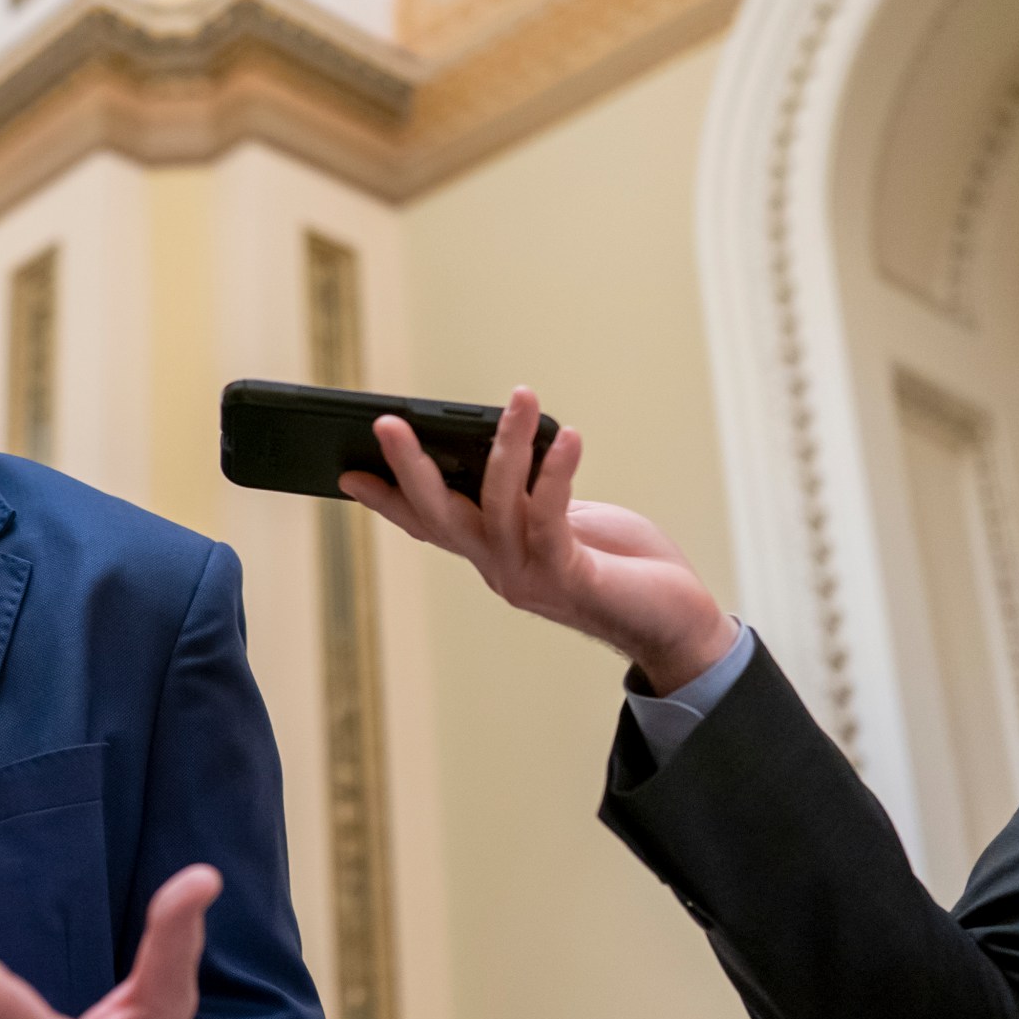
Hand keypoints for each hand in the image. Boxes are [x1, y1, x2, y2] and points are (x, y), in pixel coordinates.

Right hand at [340, 387, 738, 693]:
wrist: (674, 622)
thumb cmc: (620, 563)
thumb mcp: (563, 517)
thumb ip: (527, 491)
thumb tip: (500, 442)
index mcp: (490, 552)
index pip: (426, 523)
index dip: (385, 498)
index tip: (344, 470)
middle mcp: (498, 568)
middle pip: (440, 515)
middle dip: (411, 467)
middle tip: (387, 422)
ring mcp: (529, 576)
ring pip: (497, 504)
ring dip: (507, 445)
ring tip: (521, 396)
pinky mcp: (569, 577)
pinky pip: (550, 519)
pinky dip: (554, 474)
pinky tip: (568, 438)